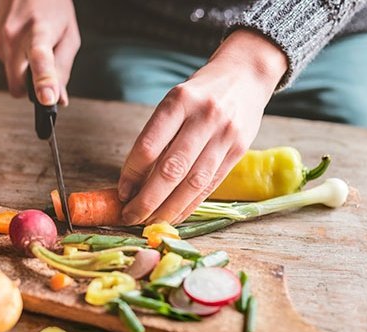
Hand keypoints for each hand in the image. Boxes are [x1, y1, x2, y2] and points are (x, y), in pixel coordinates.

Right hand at [0, 0, 79, 105]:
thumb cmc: (52, 7)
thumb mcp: (69, 36)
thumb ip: (63, 69)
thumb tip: (59, 100)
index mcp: (39, 31)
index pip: (40, 59)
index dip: (44, 81)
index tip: (47, 99)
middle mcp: (14, 36)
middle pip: (18, 85)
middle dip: (30, 88)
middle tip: (46, 74)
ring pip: (12, 78)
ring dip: (25, 71)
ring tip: (35, 46)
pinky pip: (7, 67)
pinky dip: (18, 62)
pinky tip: (23, 42)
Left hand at [118, 30, 287, 224]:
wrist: (245, 75)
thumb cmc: (199, 93)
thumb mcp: (174, 102)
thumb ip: (158, 136)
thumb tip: (134, 182)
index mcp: (179, 101)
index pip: (149, 146)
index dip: (132, 174)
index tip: (121, 192)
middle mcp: (204, 117)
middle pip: (171, 169)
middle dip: (147, 200)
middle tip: (130, 216)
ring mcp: (225, 134)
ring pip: (193, 183)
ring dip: (168, 209)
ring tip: (150, 222)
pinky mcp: (240, 150)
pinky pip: (210, 185)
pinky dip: (190, 205)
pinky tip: (174, 216)